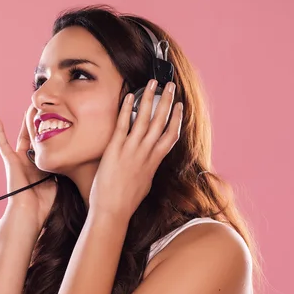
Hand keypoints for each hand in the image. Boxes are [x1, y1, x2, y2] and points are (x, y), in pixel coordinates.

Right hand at [0, 104, 56, 229]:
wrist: (29, 211)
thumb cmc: (44, 202)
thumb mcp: (58, 182)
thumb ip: (61, 170)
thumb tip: (73, 160)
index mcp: (40, 166)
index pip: (46, 145)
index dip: (52, 133)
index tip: (61, 120)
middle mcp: (29, 160)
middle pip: (35, 136)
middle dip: (40, 122)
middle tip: (46, 107)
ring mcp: (18, 159)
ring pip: (22, 135)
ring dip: (25, 121)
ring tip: (30, 106)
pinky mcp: (9, 160)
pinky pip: (2, 144)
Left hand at [89, 80, 182, 220]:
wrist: (113, 210)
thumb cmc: (127, 201)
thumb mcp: (145, 184)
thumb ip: (149, 168)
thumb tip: (150, 161)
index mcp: (154, 162)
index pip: (171, 136)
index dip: (177, 119)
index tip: (180, 107)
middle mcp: (145, 153)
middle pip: (160, 122)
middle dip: (167, 101)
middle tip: (170, 85)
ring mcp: (131, 150)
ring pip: (144, 119)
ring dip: (149, 99)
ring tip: (152, 83)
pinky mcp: (115, 150)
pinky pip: (122, 125)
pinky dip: (126, 110)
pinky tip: (129, 96)